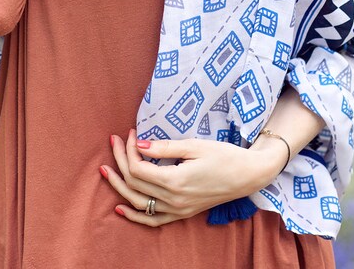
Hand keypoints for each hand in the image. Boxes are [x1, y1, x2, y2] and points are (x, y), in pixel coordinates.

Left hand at [100, 129, 285, 226]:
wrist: (247, 175)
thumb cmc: (223, 155)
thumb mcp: (194, 145)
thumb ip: (165, 147)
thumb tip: (139, 143)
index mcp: (176, 181)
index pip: (138, 168)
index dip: (129, 150)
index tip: (131, 132)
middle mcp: (174, 200)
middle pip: (135, 183)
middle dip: (120, 160)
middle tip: (114, 141)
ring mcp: (178, 210)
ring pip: (138, 203)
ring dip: (119, 186)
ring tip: (106, 170)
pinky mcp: (182, 214)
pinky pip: (153, 220)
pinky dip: (135, 215)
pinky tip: (121, 207)